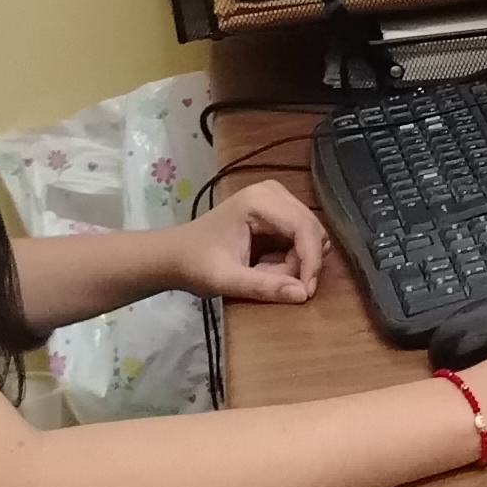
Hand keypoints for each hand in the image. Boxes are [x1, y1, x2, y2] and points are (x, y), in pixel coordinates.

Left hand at [177, 181, 329, 304]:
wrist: (174, 255)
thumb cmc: (195, 264)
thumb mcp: (226, 280)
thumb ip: (263, 287)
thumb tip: (303, 295)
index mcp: (259, 201)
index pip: (305, 228)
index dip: (311, 262)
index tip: (306, 293)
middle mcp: (273, 191)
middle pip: (312, 229)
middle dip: (302, 262)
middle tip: (277, 283)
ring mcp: (276, 197)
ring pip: (310, 233)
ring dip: (297, 261)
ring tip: (268, 273)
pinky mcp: (277, 208)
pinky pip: (301, 235)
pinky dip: (292, 256)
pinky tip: (268, 265)